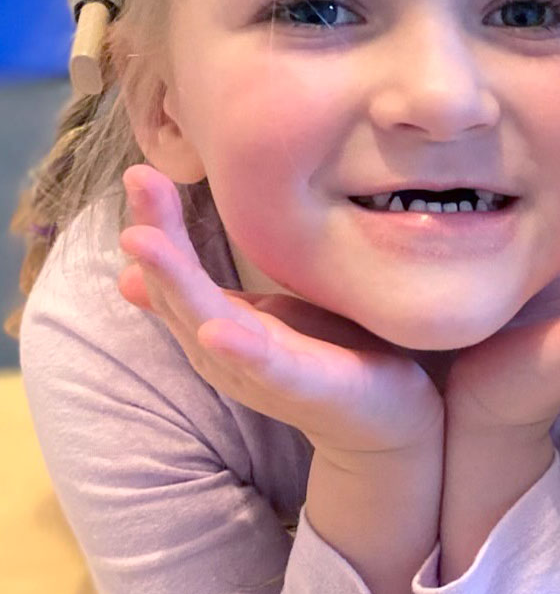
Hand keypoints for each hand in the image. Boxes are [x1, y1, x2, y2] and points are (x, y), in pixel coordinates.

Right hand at [117, 164, 441, 458]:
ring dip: (176, 283)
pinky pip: (269, 368)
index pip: (177, 272)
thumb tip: (148, 257)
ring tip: (144, 243)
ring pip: (207, 325)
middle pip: (180, 292)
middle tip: (138, 182)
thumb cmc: (328, 357)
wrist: (387, 422)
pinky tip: (218, 328)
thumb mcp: (263, 318)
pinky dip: (241, 350)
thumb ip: (212, 291)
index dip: (157, 223)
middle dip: (157, 240)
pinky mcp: (307, 388)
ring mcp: (263, 373)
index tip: (141, 171)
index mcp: (220, 328)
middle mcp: (228, 353)